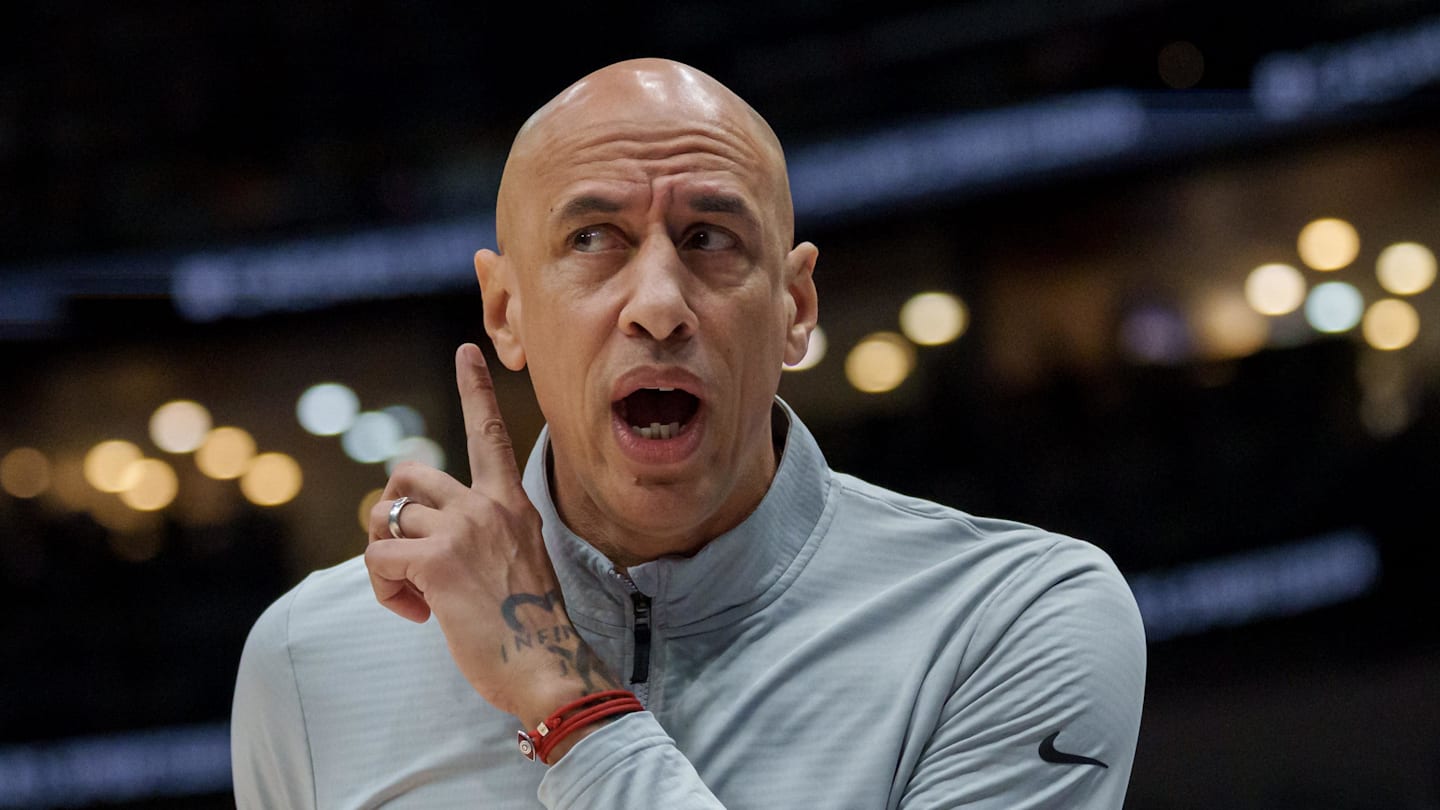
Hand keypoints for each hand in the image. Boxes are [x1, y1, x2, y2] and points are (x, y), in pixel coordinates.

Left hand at [364, 343, 620, 727]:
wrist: (547, 665)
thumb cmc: (531, 627)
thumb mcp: (519, 561)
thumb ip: (483, 535)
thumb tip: (428, 538)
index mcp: (512, 504)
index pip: (490, 433)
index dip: (473, 389)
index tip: (464, 351)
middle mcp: (489, 506)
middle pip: (408, 473)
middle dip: (388, 513)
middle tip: (401, 557)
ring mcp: (465, 530)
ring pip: (385, 518)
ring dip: (383, 561)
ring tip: (414, 596)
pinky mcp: (439, 561)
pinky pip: (378, 560)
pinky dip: (385, 591)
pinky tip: (417, 613)